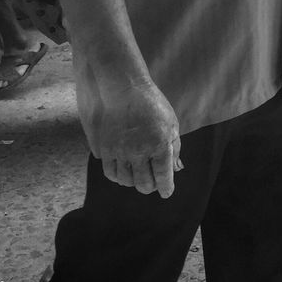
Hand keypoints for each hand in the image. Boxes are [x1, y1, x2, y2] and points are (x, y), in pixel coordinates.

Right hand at [85, 82, 180, 197]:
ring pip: (126, 181)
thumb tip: (175, 169)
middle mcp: (139, 150)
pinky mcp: (105, 148)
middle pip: (144, 183)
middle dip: (151, 187)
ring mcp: (120, 150)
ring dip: (134, 182)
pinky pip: (110, 173)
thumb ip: (174, 147)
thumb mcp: (171, 123)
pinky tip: (125, 171)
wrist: (124, 89)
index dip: (166, 188)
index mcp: (159, 144)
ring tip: (139, 176)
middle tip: (153, 184)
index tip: (167, 192)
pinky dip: (119, 177)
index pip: (163, 176)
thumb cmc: (152, 105)